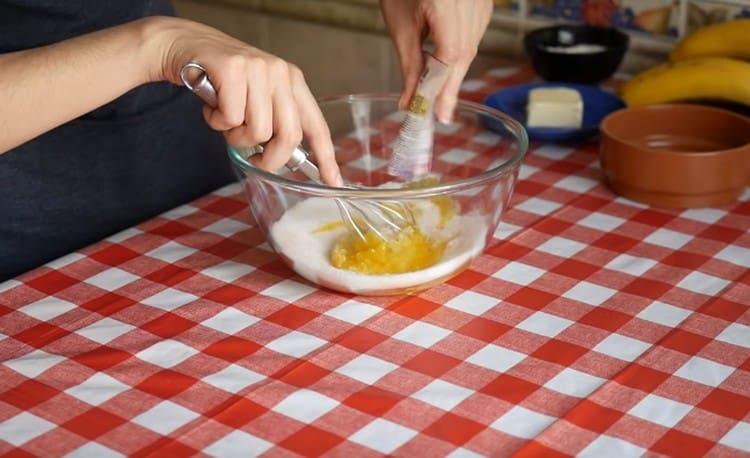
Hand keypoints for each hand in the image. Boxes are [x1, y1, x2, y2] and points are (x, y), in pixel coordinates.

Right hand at [147, 17, 341, 185]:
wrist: (185, 45)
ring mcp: (259, 70)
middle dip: (270, 159)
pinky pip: (231, 119)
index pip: (317, 125)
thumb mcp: (257, 98)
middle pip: (289, 136)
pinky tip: (211, 106)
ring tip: (226, 118)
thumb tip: (289, 160)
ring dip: (236, 136)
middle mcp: (281, 73)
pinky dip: (216, 122)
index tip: (333, 181)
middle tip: (254, 159)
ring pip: (258, 132)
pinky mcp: (233, 70)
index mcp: (293, 81)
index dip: (326, 157)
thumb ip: (275, 122)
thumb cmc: (222, 81)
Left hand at [380, 0, 492, 122]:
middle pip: (463, 57)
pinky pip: (473, 36)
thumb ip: (410, 63)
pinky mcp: (483, 5)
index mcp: (449, 9)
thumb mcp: (401, 23)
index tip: (436, 117)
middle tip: (439, 115)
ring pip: (470, 48)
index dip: (443, 91)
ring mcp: (481, 6)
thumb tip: (410, 98)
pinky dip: (459, 54)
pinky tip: (446, 66)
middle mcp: (472, 8)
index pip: (449, 60)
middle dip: (448, 88)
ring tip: (438, 95)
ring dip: (453, 72)